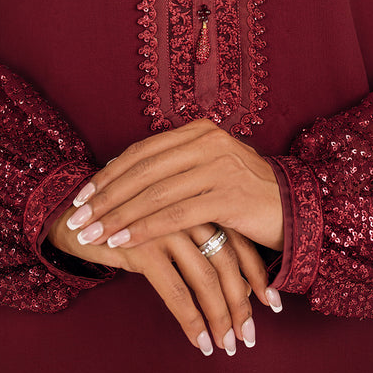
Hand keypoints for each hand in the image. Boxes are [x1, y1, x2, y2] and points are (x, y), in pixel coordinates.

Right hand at [49, 208, 270, 354]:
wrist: (76, 213)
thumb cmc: (129, 220)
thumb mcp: (168, 222)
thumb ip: (200, 236)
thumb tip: (239, 282)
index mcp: (199, 197)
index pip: (238, 238)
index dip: (257, 273)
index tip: (272, 304)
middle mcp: (187, 208)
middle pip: (227, 260)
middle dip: (243, 303)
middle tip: (250, 336)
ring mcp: (166, 225)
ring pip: (206, 278)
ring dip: (221, 317)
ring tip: (227, 345)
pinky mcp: (143, 246)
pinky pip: (176, 292)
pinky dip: (192, 321)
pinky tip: (200, 342)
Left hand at [64, 119, 283, 252]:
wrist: (295, 208)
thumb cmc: (245, 192)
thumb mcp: (209, 168)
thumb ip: (174, 166)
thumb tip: (124, 176)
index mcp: (198, 131)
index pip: (142, 151)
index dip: (109, 173)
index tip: (83, 195)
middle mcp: (207, 142)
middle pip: (143, 170)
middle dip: (105, 196)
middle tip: (77, 217)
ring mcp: (219, 168)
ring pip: (155, 193)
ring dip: (118, 216)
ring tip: (92, 234)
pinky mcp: (228, 197)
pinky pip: (176, 215)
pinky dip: (145, 228)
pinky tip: (123, 241)